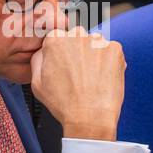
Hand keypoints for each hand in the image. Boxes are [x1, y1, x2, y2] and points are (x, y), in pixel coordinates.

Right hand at [29, 26, 124, 141]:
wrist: (90, 117)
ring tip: (91, 79)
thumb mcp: (37, 82)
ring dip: (94, 57)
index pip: (58, 39)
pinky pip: (111, 52)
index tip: (65, 66)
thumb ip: (38, 60)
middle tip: (78, 75)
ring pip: (95, 45)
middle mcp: (76, 35)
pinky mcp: (115, 49)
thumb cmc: (65, 104)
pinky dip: (109, 63)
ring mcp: (98, 41)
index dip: (61, 55)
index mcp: (55, 40)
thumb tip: (43, 52)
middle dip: (78, 53)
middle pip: (77, 39)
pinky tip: (102, 78)